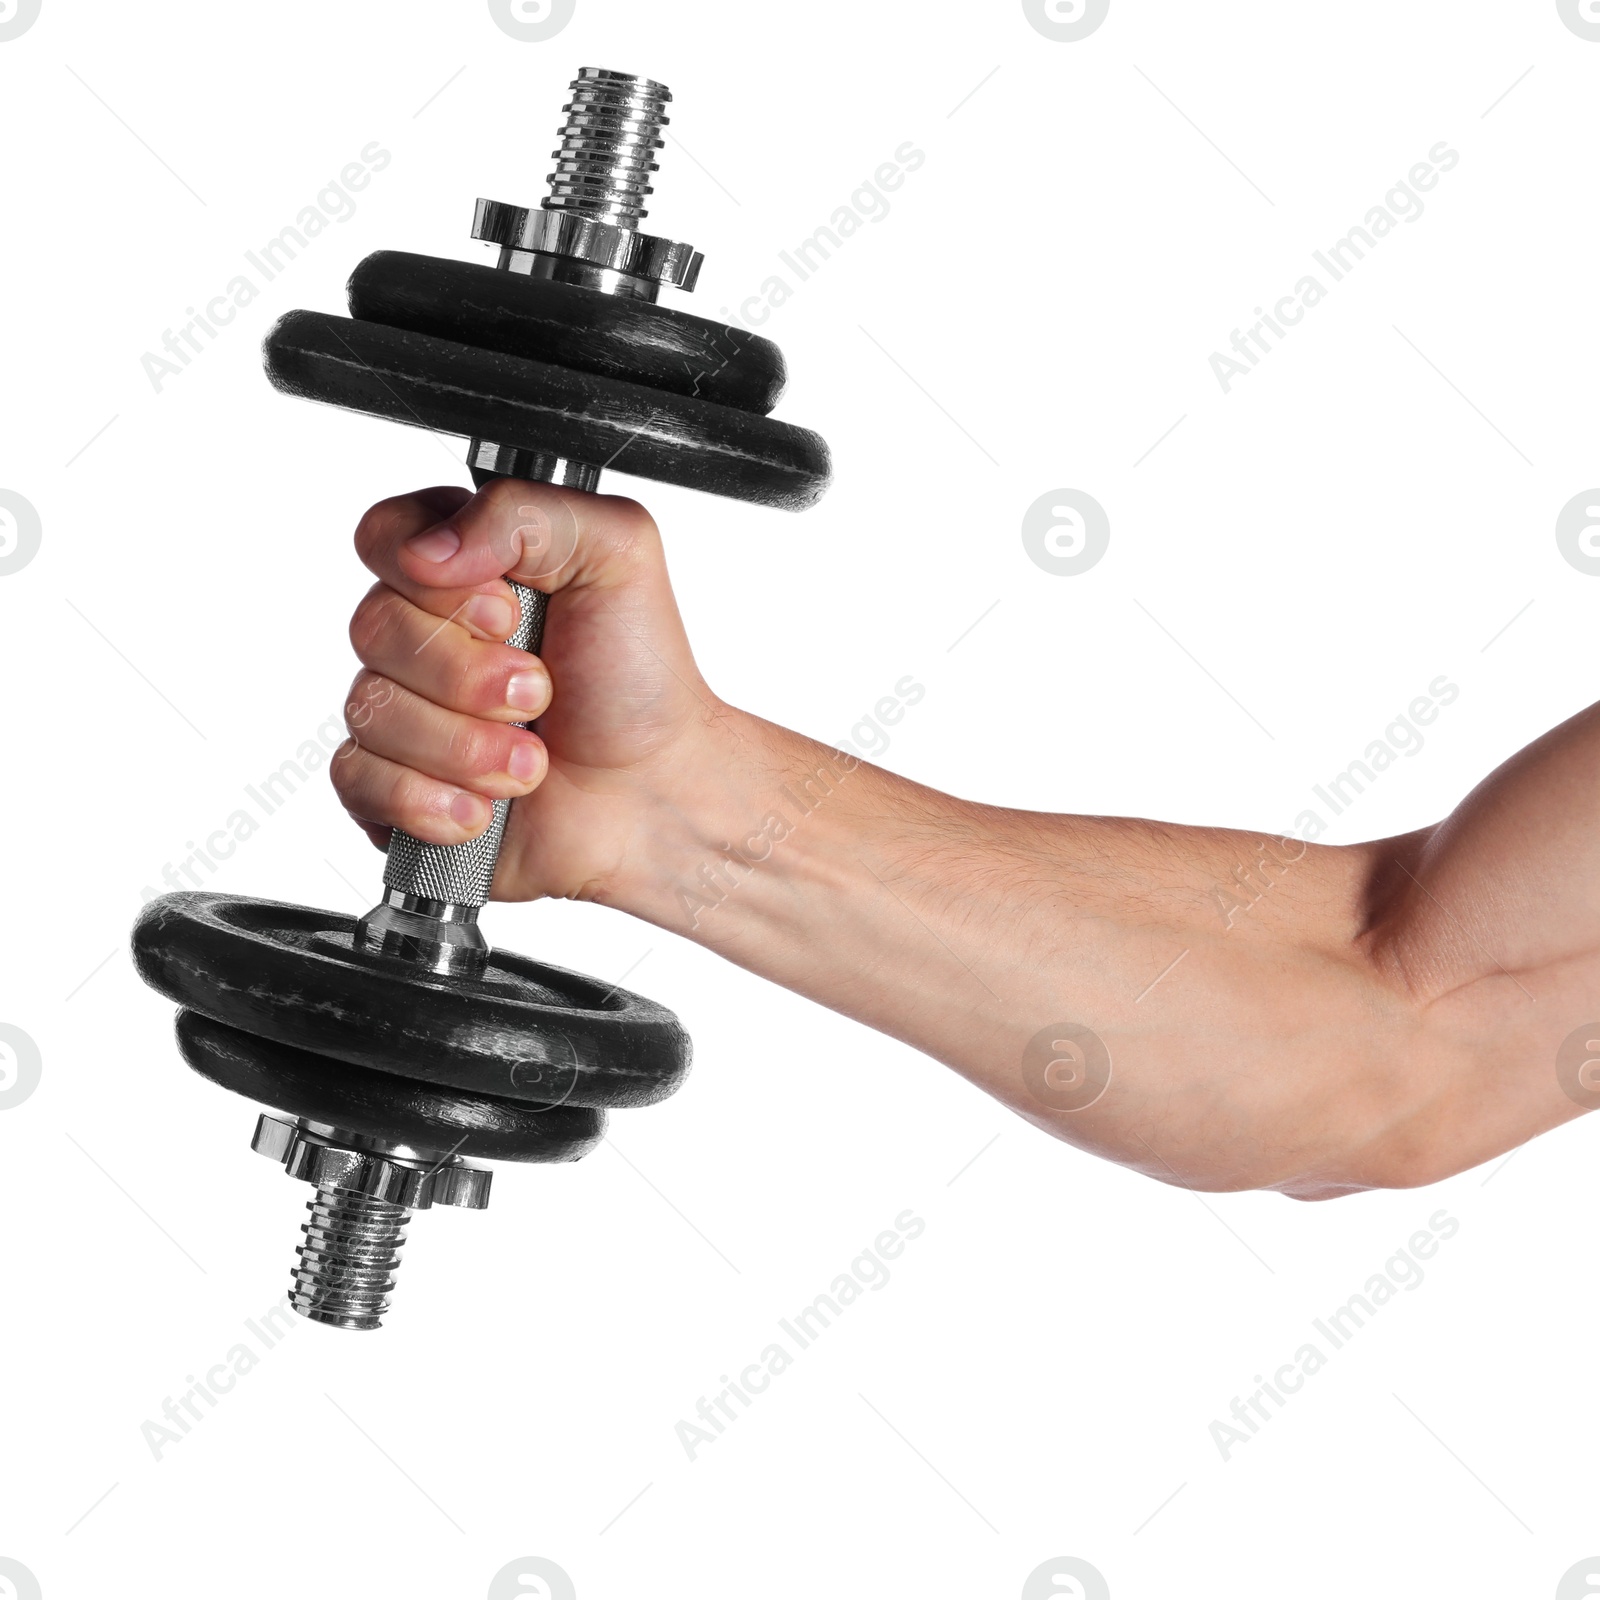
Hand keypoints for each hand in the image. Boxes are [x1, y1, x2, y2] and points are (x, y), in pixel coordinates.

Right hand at [333, 478, 728, 905]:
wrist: (656, 793)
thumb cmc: (640, 681)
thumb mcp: (617, 555)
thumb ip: (524, 512)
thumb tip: (428, 547)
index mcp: (467, 567)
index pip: (385, 537)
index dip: (439, 583)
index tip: (509, 614)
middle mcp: (427, 634)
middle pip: (373, 626)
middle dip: (468, 674)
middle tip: (540, 693)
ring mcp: (406, 712)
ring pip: (369, 708)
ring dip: (466, 745)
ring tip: (532, 760)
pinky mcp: (395, 787)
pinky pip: (358, 780)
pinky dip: (429, 798)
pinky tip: (486, 806)